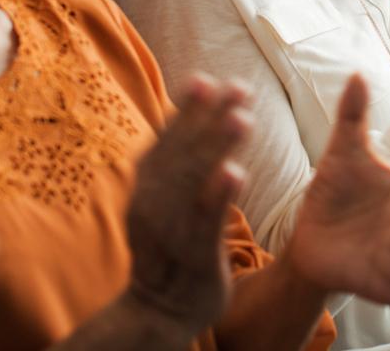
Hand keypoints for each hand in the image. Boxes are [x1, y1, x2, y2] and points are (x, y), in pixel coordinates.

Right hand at [125, 75, 249, 342]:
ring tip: (241, 118)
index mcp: (147, 183)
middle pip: (183, 152)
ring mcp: (171, 229)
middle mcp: (153, 201)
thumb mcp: (166, 196)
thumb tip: (199, 103)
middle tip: (238, 88)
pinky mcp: (193, 256)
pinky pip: (205, 222)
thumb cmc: (171, 242)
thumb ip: (180, 155)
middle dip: (210, 117)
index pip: (168, 138)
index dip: (186, 109)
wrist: (159, 311)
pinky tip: (236, 171)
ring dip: (217, 146)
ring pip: (194, 181)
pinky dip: (218, 195)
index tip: (206, 79)